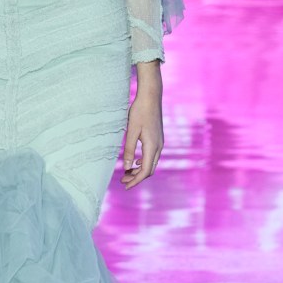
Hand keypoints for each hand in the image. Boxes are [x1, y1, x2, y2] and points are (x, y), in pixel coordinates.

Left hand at [121, 62, 163, 189]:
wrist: (151, 97)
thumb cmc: (140, 112)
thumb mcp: (131, 131)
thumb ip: (129, 149)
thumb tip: (126, 166)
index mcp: (152, 146)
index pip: (145, 171)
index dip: (135, 180)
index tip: (125, 185)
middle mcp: (159, 147)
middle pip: (149, 170)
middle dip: (136, 177)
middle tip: (122, 180)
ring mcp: (160, 143)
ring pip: (151, 163)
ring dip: (139, 170)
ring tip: (126, 172)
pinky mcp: (158, 138)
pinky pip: (152, 156)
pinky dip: (143, 162)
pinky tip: (134, 162)